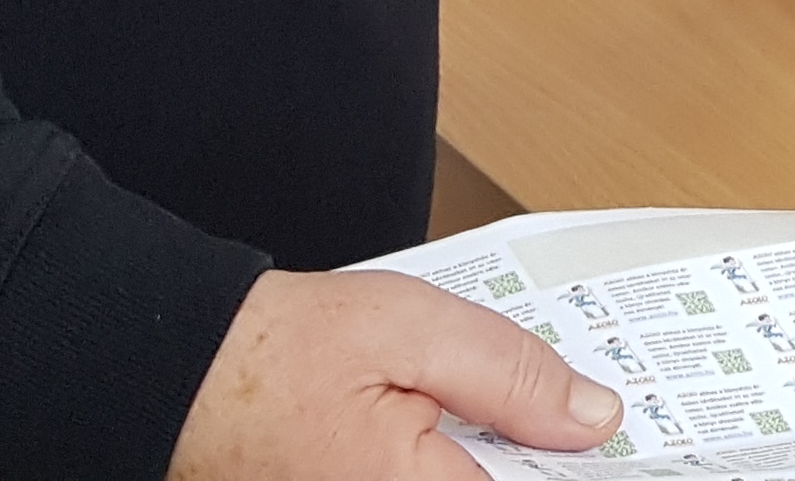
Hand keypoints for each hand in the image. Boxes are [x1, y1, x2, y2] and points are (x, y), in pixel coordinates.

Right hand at [167, 268, 620, 480]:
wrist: (174, 373)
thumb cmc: (271, 353)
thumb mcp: (410, 328)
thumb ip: (510, 375)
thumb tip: (593, 417)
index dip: (585, 462)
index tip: (619, 434)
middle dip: (546, 452)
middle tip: (584, 410)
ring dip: (505, 453)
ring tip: (542, 414)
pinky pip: (441, 478)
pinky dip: (466, 456)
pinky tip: (485, 430)